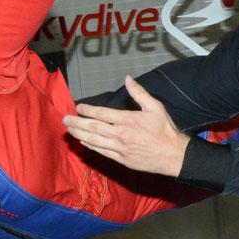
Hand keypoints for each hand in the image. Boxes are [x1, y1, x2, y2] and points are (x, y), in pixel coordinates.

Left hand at [65, 76, 190, 176]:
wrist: (173, 155)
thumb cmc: (165, 130)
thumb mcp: (155, 107)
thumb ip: (139, 93)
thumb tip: (128, 78)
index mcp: (129, 120)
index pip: (102, 114)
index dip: (88, 110)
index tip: (78, 107)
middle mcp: (122, 134)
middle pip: (94, 128)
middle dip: (77, 123)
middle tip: (65, 119)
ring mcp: (121, 148)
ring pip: (95, 141)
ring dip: (80, 135)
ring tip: (70, 130)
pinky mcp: (122, 159)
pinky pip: (102, 152)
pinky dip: (91, 147)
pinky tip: (84, 142)